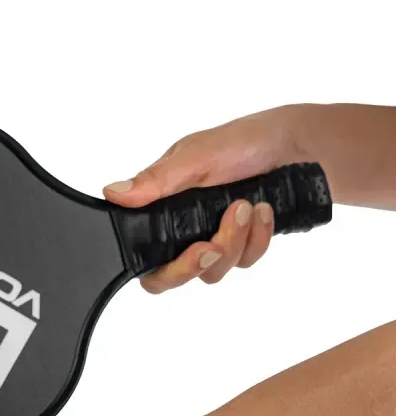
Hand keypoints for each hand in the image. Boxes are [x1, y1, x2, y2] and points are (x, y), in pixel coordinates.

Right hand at [103, 104, 312, 292]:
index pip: (143, 256)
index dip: (161, 268)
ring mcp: (212, 237)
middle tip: (215, 244)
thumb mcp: (197, 155)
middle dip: (198, 264)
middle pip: (174, 275)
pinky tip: (265, 211)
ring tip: (248, 205)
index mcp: (161, 206)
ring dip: (235, 241)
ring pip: (214, 270)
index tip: (191, 251)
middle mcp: (182, 228)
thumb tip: (112, 193)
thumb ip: (156, 181)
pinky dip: (258, 238)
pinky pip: (245, 260)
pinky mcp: (242, 244)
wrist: (302, 144)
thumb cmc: (245, 140)